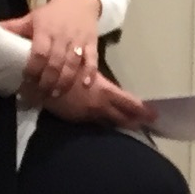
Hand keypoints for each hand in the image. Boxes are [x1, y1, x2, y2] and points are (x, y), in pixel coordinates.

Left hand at [3, 0, 101, 106]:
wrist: (80, 0)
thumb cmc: (52, 13)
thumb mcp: (32, 17)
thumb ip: (13, 27)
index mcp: (45, 30)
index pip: (39, 52)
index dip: (33, 68)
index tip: (26, 81)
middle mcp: (62, 36)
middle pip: (55, 62)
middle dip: (47, 80)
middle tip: (40, 95)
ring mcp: (78, 41)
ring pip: (72, 64)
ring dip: (64, 81)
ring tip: (55, 95)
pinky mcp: (92, 43)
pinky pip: (92, 60)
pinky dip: (90, 73)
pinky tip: (85, 85)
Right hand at [39, 67, 154, 130]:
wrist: (40, 80)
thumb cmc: (64, 67)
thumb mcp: (86, 70)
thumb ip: (100, 82)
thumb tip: (111, 89)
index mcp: (104, 91)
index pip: (129, 103)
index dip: (143, 110)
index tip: (154, 115)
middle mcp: (99, 105)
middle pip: (123, 117)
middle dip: (135, 121)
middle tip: (147, 124)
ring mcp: (88, 114)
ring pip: (109, 121)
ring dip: (120, 123)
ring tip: (133, 126)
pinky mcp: (76, 119)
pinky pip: (95, 123)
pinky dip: (104, 123)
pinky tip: (107, 124)